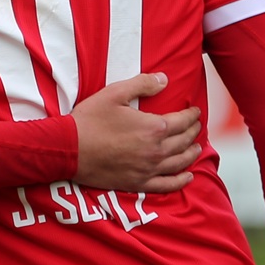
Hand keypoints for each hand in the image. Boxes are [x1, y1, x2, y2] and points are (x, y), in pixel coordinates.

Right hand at [72, 72, 200, 193]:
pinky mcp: (138, 183)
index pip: (182, 121)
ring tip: (196, 148)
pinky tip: (188, 176)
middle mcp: (156, 150)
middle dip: (193, 132)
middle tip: (196, 126)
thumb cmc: (89, 120)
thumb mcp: (114, 93)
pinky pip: (167, 185)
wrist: (68, 149)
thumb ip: (142, 84)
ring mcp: (148, 169)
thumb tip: (165, 79)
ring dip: (191, 154)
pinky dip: (180, 181)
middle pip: (184, 141)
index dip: (191, 115)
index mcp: (153, 127)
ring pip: (179, 162)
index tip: (195, 111)